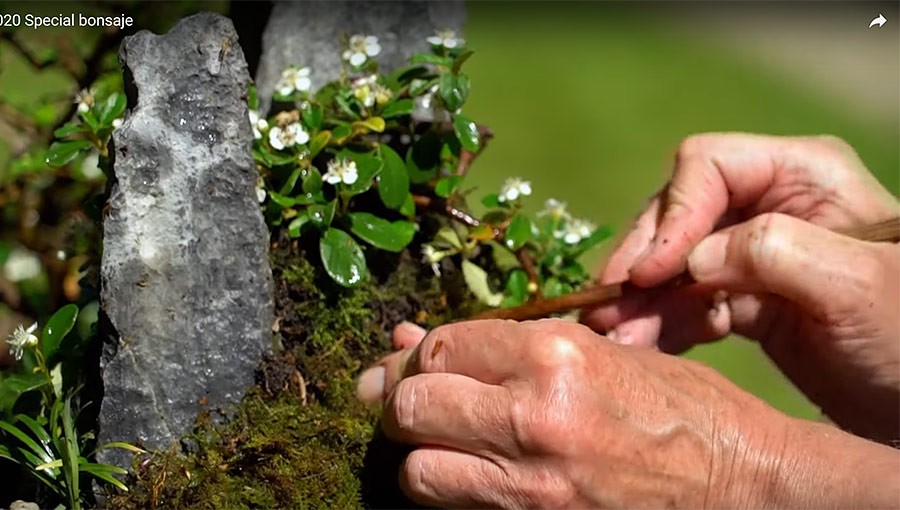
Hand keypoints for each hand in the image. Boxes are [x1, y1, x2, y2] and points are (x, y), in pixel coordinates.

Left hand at [357, 319, 898, 508]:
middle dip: (405, 401)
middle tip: (419, 402)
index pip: (440, 349)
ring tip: (449, 443)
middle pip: (411, 407)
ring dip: (422, 454)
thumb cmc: (683, 409)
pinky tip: (472, 473)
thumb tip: (413, 339)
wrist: (745, 486)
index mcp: (554, 355)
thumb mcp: (603, 352)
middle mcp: (534, 417)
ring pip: (418, 470)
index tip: (424, 363)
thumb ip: (507, 346)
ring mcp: (532, 484)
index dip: (422, 355)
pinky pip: (455, 508)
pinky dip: (450, 490)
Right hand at [581, 133, 899, 441]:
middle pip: (678, 213)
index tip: (649, 273)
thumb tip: (692, 258)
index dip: (672, 215)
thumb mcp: (855, 286)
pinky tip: (650, 348)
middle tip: (609, 310)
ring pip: (673, 262)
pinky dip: (663, 323)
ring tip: (621, 340)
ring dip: (643, 300)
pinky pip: (687, 301)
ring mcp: (753, 253)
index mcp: (804, 176)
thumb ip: (774, 251)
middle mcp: (770, 203)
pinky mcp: (743, 298)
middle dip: (644, 263)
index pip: (708, 166)